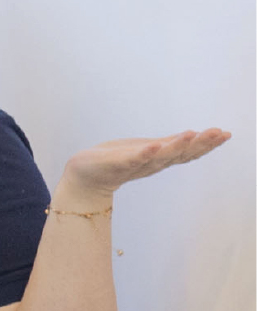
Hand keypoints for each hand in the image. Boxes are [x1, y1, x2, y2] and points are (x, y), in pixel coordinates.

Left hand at [60, 129, 230, 200]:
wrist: (85, 177)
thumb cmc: (116, 161)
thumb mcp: (147, 150)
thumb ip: (168, 145)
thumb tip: (195, 136)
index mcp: (159, 160)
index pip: (187, 152)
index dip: (207, 145)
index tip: (225, 134)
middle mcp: (151, 164)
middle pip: (179, 155)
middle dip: (200, 144)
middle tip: (219, 133)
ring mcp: (134, 164)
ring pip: (160, 157)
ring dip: (176, 146)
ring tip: (192, 134)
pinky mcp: (116, 164)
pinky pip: (132, 160)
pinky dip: (144, 154)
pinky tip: (154, 146)